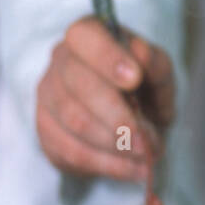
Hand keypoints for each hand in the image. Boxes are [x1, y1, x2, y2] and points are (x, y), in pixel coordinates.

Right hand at [36, 18, 175, 181]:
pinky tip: (132, 169)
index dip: (107, 58)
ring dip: (116, 145)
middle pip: (79, 86)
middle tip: (147, 140)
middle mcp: (60, 61)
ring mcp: (47, 97)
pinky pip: (71, 152)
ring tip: (147, 157)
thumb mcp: (158, 69)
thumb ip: (155, 64)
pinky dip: (107, 165)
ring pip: (76, 123)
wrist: (124, 114)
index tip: (135, 78)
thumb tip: (141, 59)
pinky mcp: (46, 131)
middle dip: (118, 117)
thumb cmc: (141, 85)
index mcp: (86, 35)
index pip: (84, 37)